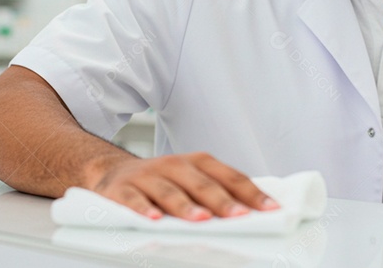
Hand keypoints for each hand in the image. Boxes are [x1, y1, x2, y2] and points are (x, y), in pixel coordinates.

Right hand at [85, 152, 280, 220]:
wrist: (112, 173)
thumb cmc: (162, 182)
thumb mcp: (190, 180)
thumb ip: (218, 193)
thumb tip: (254, 213)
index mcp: (196, 163)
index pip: (229, 177)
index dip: (251, 193)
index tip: (271, 209)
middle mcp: (173, 165)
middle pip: (201, 183)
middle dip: (222, 201)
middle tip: (240, 216)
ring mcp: (147, 176)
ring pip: (169, 191)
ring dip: (186, 206)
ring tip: (202, 219)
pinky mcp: (121, 189)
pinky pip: (133, 199)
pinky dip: (143, 209)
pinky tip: (154, 220)